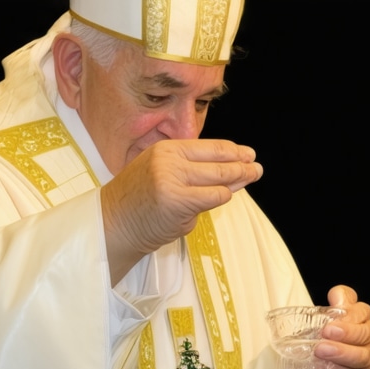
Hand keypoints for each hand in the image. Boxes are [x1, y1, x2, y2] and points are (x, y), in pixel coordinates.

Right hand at [100, 139, 262, 284]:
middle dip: (242, 165)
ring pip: (219, 178)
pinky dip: (223, 197)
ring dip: (238, 180)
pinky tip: (227, 195)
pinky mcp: (178, 201)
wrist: (113, 222)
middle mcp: (170, 159)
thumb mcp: (160, 172)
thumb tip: (228, 169)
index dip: (233, 150)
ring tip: (251, 176)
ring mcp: (173, 179)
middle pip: (217, 161)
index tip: (247, 154)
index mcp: (166, 148)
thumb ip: (189, 168)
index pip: (209, 146)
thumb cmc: (137, 201)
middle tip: (257, 168)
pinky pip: (214, 197)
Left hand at [314, 284, 369, 368]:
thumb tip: (336, 296)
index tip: (335, 313)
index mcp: (356, 319)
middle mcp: (365, 337)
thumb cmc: (316, 342)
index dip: (351, 311)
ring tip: (321, 351)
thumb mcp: (313, 323)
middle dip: (347, 332)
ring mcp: (364, 359)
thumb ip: (325, 310)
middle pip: (366, 331)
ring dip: (341, 353)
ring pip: (363, 356)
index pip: (361, 309)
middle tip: (326, 332)